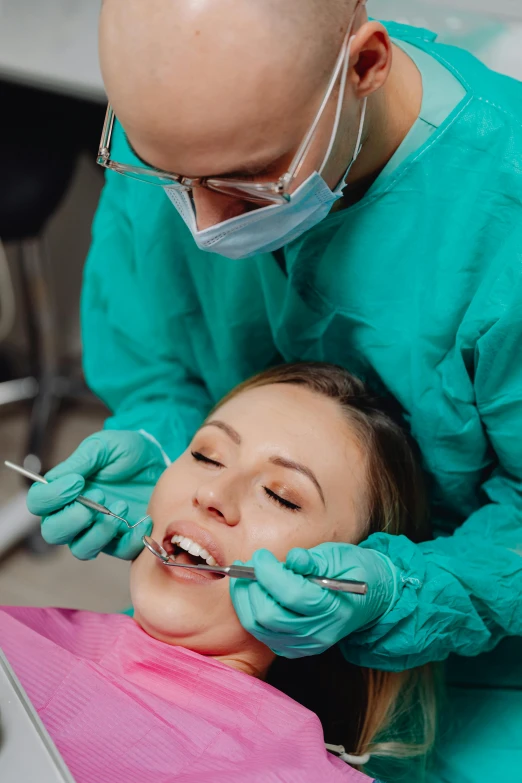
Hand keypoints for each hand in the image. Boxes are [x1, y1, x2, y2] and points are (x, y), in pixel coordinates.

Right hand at [26, 430, 166, 559]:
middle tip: (99, 497)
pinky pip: (119, 552)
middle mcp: (75, 514)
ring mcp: (97, 530)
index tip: (77, 482)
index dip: (52, 497)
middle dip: (72, 519)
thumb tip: (59, 478)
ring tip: (121, 505)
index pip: (38, 503)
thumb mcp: (102, 447)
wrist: (157, 458)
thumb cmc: (125, 452)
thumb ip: (81, 461)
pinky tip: (143, 519)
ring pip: (82, 549)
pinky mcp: (123, 539)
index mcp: (63, 491)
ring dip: (100, 531)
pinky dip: (131, 539)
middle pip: (52, 533)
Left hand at [230, 543, 399, 657]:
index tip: (260, 556)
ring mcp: (306, 644)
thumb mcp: (340, 557)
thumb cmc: (355, 570)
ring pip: (260, 628)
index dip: (270, 573)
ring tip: (245, 577)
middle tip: (247, 564)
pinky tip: (254, 594)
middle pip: (270, 616)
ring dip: (245, 600)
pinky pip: (262, 634)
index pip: (292, 594)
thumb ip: (314, 560)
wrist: (372, 596)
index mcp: (334, 608)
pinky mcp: (295, 647)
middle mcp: (319, 632)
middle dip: (251, 587)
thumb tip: (293, 559)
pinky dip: (250, 613)